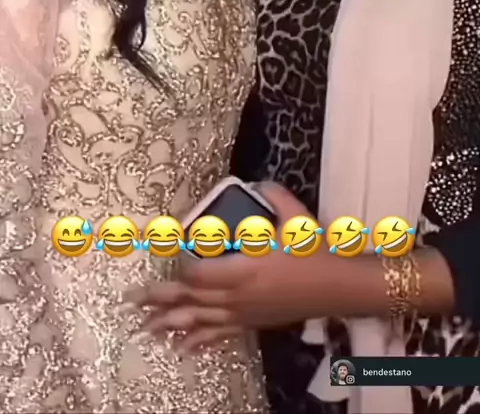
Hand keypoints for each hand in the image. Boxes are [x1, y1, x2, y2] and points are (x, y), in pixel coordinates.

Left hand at [125, 183, 331, 350]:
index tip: (168, 255)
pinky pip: (220, 335)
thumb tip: (256, 180)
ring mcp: (244, 313)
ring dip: (170, 324)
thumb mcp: (296, 216)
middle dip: (160, 301)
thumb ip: (272, 194)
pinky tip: (181, 348)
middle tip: (131, 302)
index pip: (199, 273)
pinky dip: (198, 341)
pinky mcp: (251, 323)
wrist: (339, 286)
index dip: (181, 268)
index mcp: (245, 268)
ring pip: (199, 321)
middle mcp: (238, 295)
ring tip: (144, 328)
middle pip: (191, 300)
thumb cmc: (314, 251)